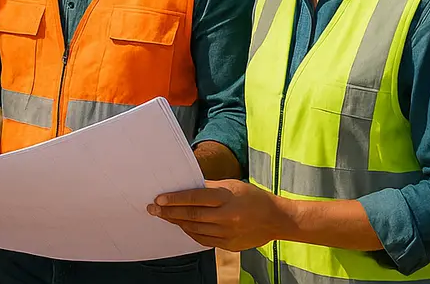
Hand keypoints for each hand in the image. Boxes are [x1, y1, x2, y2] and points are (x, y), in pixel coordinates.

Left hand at [148, 180, 292, 251]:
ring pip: (195, 229)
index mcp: (227, 198)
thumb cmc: (252, 197)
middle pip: (192, 215)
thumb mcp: (232, 185)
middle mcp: (227, 217)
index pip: (195, 198)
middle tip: (153, 209)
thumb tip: (185, 187)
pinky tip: (182, 225)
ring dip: (177, 222)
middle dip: (169, 212)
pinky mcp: (229, 245)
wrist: (276, 220)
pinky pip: (203, 239)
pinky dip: (190, 232)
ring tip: (164, 216)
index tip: (159, 199)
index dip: (175, 198)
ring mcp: (228, 233)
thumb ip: (209, 187)